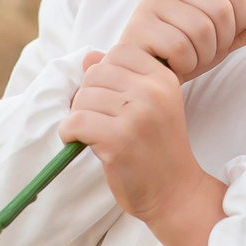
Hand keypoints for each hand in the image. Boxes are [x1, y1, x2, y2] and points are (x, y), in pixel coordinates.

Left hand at [62, 47, 226, 245]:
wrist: (176, 193)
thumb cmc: (158, 150)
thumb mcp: (149, 106)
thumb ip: (122, 78)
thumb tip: (89, 56)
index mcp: (163, 78)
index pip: (119, 52)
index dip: (106, 74)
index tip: (111, 100)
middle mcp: (153, 92)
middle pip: (96, 74)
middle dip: (88, 96)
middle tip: (98, 121)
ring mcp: (138, 115)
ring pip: (83, 98)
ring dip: (79, 117)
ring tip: (93, 134)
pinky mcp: (120, 139)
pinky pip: (76, 122)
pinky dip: (69, 133)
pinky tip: (80, 142)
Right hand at [114, 0, 245, 80]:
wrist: (144, 76)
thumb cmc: (183, 53)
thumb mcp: (222, 38)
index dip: (239, 22)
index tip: (221, 37)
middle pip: (222, 10)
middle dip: (220, 43)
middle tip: (202, 53)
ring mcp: (152, 3)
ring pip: (203, 30)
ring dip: (202, 56)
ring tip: (187, 59)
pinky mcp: (139, 27)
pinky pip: (180, 47)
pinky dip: (185, 64)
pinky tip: (173, 65)